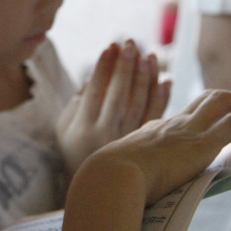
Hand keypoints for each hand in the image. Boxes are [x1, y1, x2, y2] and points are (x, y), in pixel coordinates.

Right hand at [57, 41, 170, 176]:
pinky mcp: (143, 146)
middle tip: (131, 43)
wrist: (96, 186)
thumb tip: (92, 78)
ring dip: (145, 78)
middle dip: (125, 66)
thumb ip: (76, 104)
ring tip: (148, 56)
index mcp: (83, 127)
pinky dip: (161, 98)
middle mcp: (105, 134)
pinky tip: (165, 80)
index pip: (95, 91)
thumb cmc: (75, 152)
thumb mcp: (65, 129)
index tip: (110, 47)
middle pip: (118, 94)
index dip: (103, 67)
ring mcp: (127, 140)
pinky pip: (155, 118)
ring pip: (139, 104)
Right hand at [82, 88, 230, 206]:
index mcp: (151, 132)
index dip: (196, 120)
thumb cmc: (112, 182)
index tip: (203, 128)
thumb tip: (135, 203)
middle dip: (226, 100)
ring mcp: (188, 131)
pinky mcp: (203, 143)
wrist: (113, 175)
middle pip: (203, 101)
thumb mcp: (121, 177)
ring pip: (220, 102)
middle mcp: (171, 125)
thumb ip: (132, 181)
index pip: (178, 120)